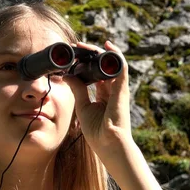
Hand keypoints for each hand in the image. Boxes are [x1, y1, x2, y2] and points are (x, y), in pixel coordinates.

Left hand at [65, 40, 132, 156]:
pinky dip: (115, 54)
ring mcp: (118, 88)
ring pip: (111, 62)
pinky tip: (107, 45)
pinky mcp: (122, 89)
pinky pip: (121, 67)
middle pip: (102, 65)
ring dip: (98, 51)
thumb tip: (67, 75)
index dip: (85, 63)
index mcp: (104, 94)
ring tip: (83, 45)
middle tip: (75, 47)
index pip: (96, 72)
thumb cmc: (98, 131)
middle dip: (89, 54)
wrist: (109, 144)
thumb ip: (77, 89)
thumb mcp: (83, 106)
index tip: (72, 57)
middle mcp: (113, 89)